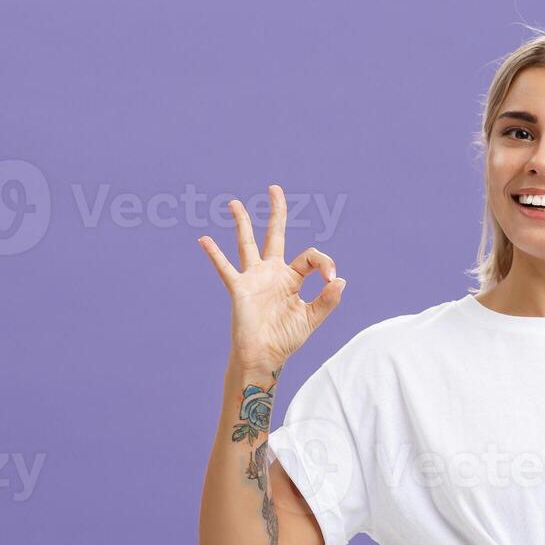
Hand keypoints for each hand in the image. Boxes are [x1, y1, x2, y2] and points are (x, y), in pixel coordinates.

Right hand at [199, 184, 343, 367]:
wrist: (264, 357)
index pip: (311, 257)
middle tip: (274, 188)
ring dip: (242, 223)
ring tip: (235, 203)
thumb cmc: (285, 339)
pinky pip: (225, 268)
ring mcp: (254, 278)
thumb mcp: (311, 319)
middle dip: (276, 212)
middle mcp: (272, 273)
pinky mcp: (240, 288)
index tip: (330, 280)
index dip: (325, 263)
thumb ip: (327, 300)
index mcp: (293, 278)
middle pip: (275, 235)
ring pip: (247, 244)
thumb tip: (340, 280)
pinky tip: (204, 240)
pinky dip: (214, 255)